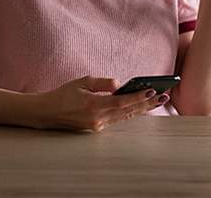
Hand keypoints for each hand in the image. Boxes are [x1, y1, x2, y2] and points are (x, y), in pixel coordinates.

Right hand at [34, 76, 168, 131]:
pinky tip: (139, 106)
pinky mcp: (96, 128)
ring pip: (124, 116)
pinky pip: (116, 119)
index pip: (122, 102)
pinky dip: (129, 112)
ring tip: (157, 101)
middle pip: (128, 111)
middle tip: (164, 96)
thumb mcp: (82, 82)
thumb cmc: (63, 94)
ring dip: (141, 108)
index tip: (152, 91)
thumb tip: (119, 84)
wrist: (47, 113)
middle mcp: (98, 118)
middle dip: (147, 104)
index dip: (138, 97)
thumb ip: (102, 83)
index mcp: (94, 105)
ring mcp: (98, 125)